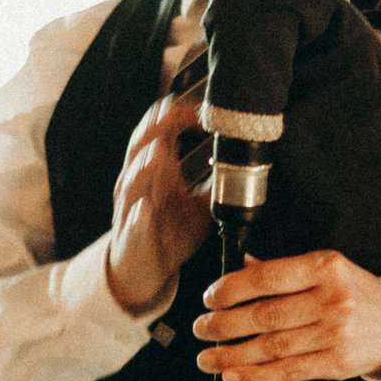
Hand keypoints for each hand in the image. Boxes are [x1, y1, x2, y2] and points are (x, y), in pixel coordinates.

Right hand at [105, 93, 210, 318]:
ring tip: (159, 154)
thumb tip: (248, 164)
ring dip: (145, 166)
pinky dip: (137, 215)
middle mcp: (140, 181)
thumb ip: (220, 183)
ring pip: (132, 180)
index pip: (162, 127)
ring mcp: (132, 207)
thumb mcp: (201, 204)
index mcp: (157, 167)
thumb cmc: (169, 232)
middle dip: (156, 127)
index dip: (180, 114)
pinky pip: (132, 223)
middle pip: (141, 143)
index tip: (204, 111)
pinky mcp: (131, 235)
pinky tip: (144, 208)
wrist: (143, 269)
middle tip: (173, 114)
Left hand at [196, 252, 380, 380]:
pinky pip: (286, 372)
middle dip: (224, 325)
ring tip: (207, 357)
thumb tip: (240, 266)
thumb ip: (282, 270)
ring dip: (231, 354)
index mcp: (325, 267)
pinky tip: (232, 373)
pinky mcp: (336, 364)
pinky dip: (255, 375)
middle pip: (265, 315)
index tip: (209, 299)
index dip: (231, 289)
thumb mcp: (324, 270)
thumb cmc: (354, 294)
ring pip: (271, 347)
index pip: (267, 277)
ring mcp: (335, 334)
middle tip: (201, 329)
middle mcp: (331, 300)